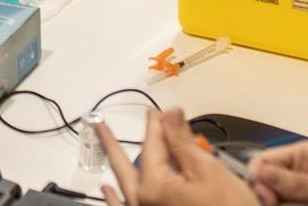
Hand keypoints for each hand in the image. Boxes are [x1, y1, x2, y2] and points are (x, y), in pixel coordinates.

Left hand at [100, 108, 270, 205]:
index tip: (157, 110)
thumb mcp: (208, 171)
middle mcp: (142, 202)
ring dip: (115, 166)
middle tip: (99, 124)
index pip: (151, 146)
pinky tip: (107, 190)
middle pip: (125, 165)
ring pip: (125, 185)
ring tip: (101, 148)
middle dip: (112, 143)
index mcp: (153, 186)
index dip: (156, 125)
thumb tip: (168, 112)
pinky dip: (116, 199)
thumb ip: (182, 142)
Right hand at [250, 142, 307, 205]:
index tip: (271, 201)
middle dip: (280, 202)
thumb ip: (302, 184)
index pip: (263, 164)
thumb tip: (262, 172)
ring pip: (281, 205)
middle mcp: (301, 176)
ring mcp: (306, 197)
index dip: (260, 183)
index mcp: (305, 157)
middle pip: (268, 191)